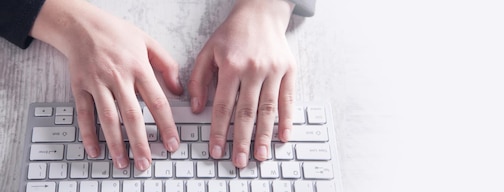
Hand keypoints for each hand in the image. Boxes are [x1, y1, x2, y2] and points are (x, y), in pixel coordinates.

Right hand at [31, 0, 181, 169]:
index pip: (157, 102)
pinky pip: (84, 114)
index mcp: (139, 67)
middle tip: (147, 162)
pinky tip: (95, 149)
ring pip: (108, 118)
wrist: (81, 24)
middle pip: (132, 115)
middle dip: (141, 142)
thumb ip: (167, 65)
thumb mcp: (148, 42)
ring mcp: (97, 83)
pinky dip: (88, 133)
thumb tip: (179, 90)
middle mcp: (118, 77)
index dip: (166, 125)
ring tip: (124, 162)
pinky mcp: (80, 86)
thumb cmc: (117, 33)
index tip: (172, 143)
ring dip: (116, 143)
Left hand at [188, 0, 295, 167]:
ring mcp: (274, 70)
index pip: (224, 106)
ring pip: (269, 109)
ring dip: (264, 135)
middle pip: (247, 112)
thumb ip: (198, 79)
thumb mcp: (208, 51)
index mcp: (232, 65)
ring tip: (261, 155)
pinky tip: (283, 136)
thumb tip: (196, 108)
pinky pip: (288, 100)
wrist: (261, 13)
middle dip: (242, 140)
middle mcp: (254, 69)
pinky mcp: (289, 70)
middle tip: (240, 161)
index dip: (219, 130)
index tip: (217, 149)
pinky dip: (287, 120)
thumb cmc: (233, 34)